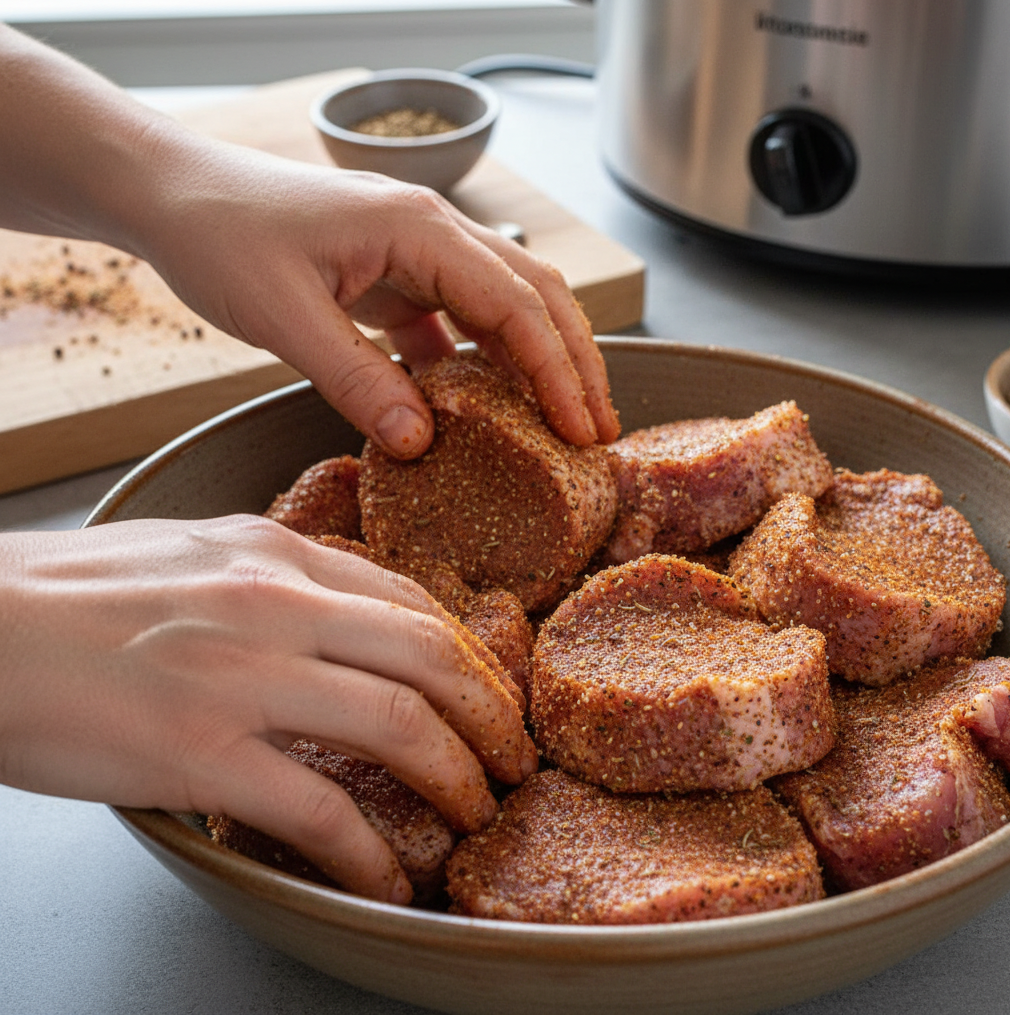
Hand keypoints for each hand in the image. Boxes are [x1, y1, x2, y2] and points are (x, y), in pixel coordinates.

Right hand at [0, 516, 536, 902]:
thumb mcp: (194, 555)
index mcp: (273, 553)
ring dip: (456, 777)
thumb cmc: (75, 596)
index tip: (489, 694)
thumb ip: (276, 579)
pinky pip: (318, 807)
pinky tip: (386, 877)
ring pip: (398, 724)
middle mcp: (273, 603)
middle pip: (430, 655)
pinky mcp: (198, 751)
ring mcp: (240, 675)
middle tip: (515, 758)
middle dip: (492, 714)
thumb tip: (344, 619)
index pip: (411, 600)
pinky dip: (368, 851)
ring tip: (476, 812)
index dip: (469, 655)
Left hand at [131, 149, 621, 456]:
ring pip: (505, 306)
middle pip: (535, 296)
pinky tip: (485, 409)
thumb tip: (420, 444)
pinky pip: (457, 323)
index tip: (579, 429)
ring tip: (561, 424)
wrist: (173, 196)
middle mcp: (432, 234)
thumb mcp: (283, 316)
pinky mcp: (394, 278)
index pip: (517, 303)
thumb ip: (354, 380)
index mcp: (419, 229)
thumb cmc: (221, 236)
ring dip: (537, 364)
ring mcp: (416, 254)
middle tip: (596, 431)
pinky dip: (481, 365)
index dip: (556, 371)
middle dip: (574, 363)